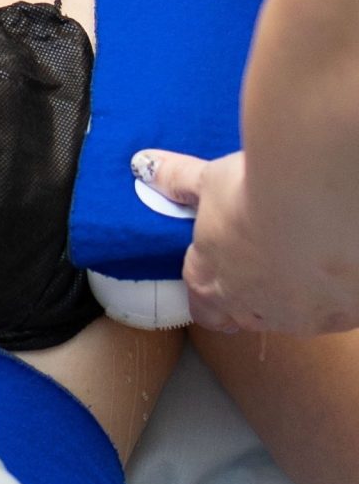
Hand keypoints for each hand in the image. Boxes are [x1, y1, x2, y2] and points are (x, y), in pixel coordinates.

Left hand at [134, 148, 358, 334]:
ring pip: (293, 318)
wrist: (321, 206)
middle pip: (246, 316)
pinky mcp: (340, 317)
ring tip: (309, 256)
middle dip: (254, 293)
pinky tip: (341, 264)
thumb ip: (178, 180)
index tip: (225, 273)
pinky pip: (336, 313)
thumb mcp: (210, 180)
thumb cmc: (256, 193)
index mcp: (209, 284)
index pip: (202, 307)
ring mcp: (297, 318)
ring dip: (296, 295)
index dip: (212, 292)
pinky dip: (338, 293)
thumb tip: (144, 165)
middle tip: (271, 259)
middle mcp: (249, 311)